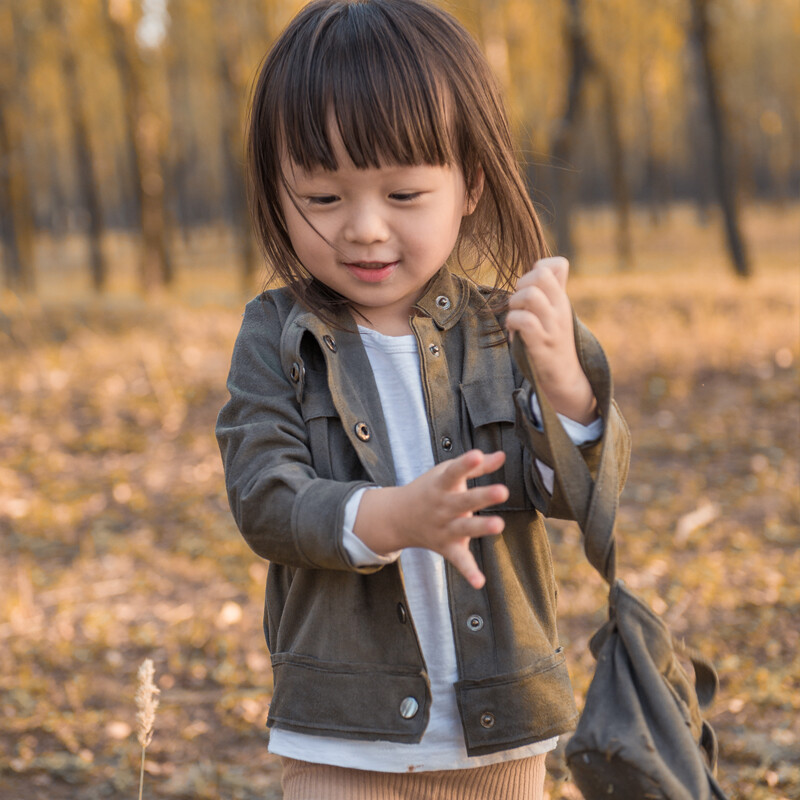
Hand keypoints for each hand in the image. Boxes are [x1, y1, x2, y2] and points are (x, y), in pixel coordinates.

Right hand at [354, 450, 508, 588]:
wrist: (399, 517)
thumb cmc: (431, 490)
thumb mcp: (447, 474)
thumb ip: (476, 466)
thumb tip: (501, 455)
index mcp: (441, 485)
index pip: (453, 472)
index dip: (465, 464)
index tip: (476, 455)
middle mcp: (442, 506)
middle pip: (463, 501)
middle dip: (482, 496)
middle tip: (503, 491)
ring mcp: (444, 528)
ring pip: (464, 527)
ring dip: (481, 527)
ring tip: (499, 525)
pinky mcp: (447, 547)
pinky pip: (458, 560)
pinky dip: (468, 572)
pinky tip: (479, 581)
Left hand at [506, 257, 596, 423]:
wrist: (565, 377)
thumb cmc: (553, 342)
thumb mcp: (556, 312)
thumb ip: (550, 290)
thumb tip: (542, 266)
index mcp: (562, 299)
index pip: (559, 264)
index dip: (537, 267)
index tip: (531, 286)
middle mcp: (560, 308)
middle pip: (540, 274)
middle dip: (521, 284)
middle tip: (519, 303)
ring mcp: (552, 326)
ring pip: (530, 296)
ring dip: (515, 305)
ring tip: (516, 318)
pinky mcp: (542, 344)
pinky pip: (524, 321)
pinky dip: (512, 324)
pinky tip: (514, 333)